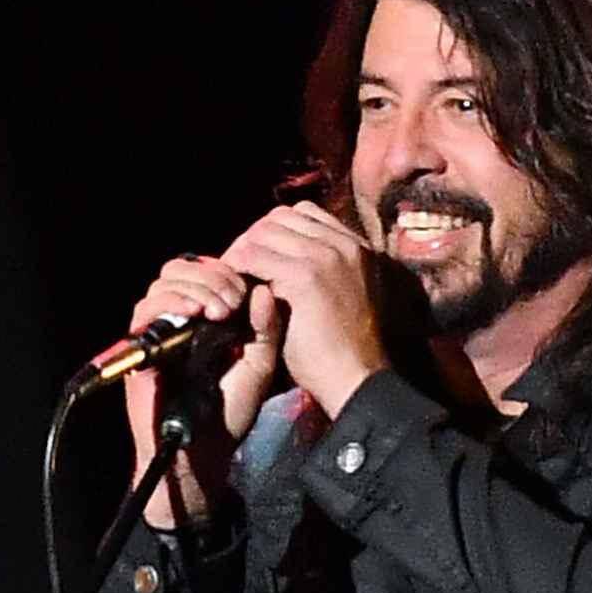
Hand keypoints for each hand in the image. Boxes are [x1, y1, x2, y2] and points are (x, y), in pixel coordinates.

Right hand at [126, 250, 282, 527]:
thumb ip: (266, 329)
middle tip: (233, 299)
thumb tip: (264, 290)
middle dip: (212, 276)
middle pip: (182, 269)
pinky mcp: (139, 348)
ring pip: (163, 283)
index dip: (226, 271)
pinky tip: (194, 313)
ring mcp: (157, 331)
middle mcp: (179, 318)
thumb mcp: (259, 365)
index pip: (207, 272)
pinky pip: (144, 311)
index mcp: (206, 317)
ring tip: (218, 308)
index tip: (247, 290)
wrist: (203, 450)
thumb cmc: (230, 411)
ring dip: (194, 286)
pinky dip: (169, 303)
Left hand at [223, 201, 387, 416]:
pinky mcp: (306, 277)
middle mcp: (344, 245)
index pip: (303, 213)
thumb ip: (323, 272)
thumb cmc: (345, 351)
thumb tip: (282, 258)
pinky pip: (254, 257)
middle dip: (254, 239)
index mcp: (356, 248)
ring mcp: (326, 258)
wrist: (357, 379)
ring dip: (242, 253)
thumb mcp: (343, 296)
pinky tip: (235, 293)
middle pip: (280, 217)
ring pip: (263, 233)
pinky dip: (237, 270)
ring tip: (234, 280)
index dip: (274, 232)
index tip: (260, 258)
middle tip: (237, 267)